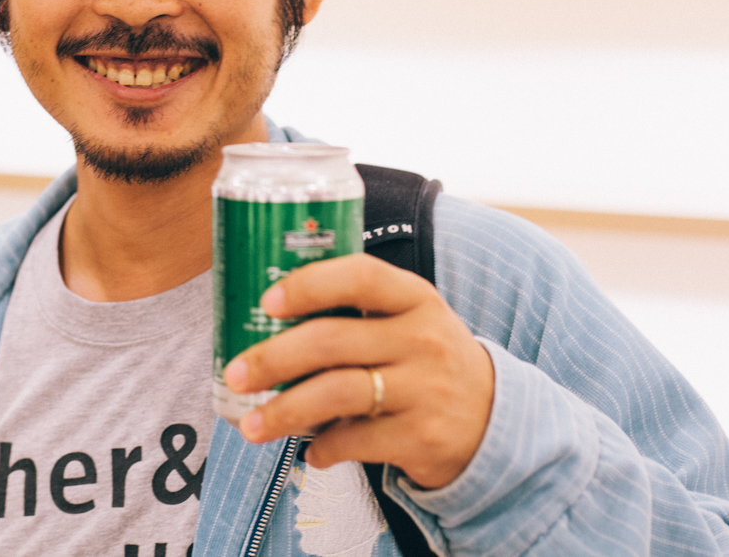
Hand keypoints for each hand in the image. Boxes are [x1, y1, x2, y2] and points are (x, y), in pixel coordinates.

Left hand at [221, 253, 494, 488]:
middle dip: (273, 358)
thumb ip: (354, 311)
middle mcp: (423, 338)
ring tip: (250, 425)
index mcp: (414, 297)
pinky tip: (310, 451)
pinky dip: (324, 448)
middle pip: (333, 341)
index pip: (360, 276)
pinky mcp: (423, 437)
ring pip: (339, 394)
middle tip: (235, 373)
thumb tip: (264, 316)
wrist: (493, 420)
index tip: (266, 300)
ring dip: (285, 411)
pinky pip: (358, 441)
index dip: (309, 285)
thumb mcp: (407, 319)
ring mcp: (426, 389)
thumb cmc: (423, 359)